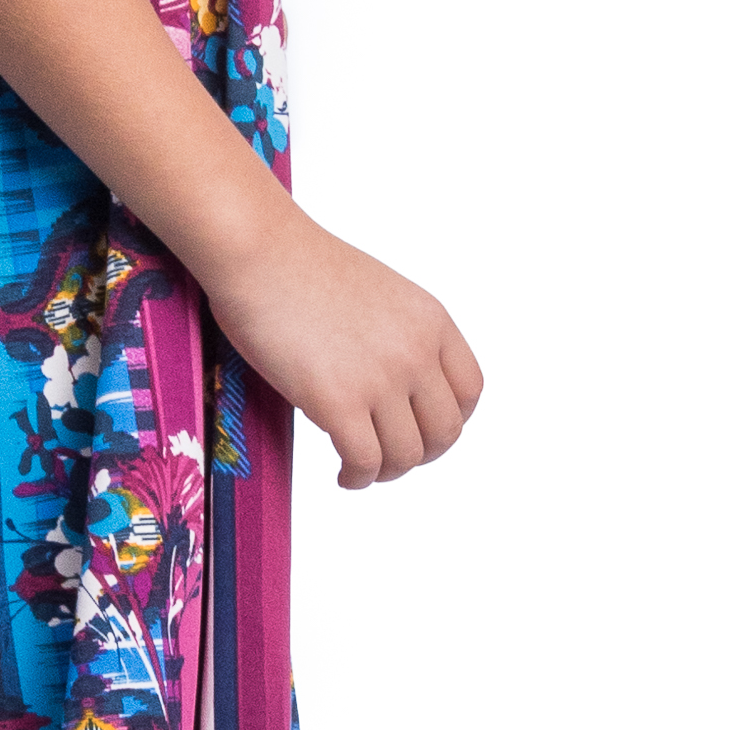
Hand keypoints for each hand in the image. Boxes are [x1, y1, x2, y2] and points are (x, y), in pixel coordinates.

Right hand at [204, 216, 483, 490]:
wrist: (259, 251)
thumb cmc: (299, 265)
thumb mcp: (379, 292)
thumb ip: (399, 334)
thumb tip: (394, 385)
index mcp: (431, 321)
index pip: (469, 391)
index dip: (451, 420)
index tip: (425, 430)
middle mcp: (416, 352)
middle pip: (445, 431)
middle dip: (420, 453)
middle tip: (391, 457)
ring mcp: (381, 379)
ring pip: (407, 455)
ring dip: (386, 471)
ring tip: (361, 469)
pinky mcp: (339, 402)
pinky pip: (366, 462)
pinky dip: (358, 478)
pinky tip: (343, 475)